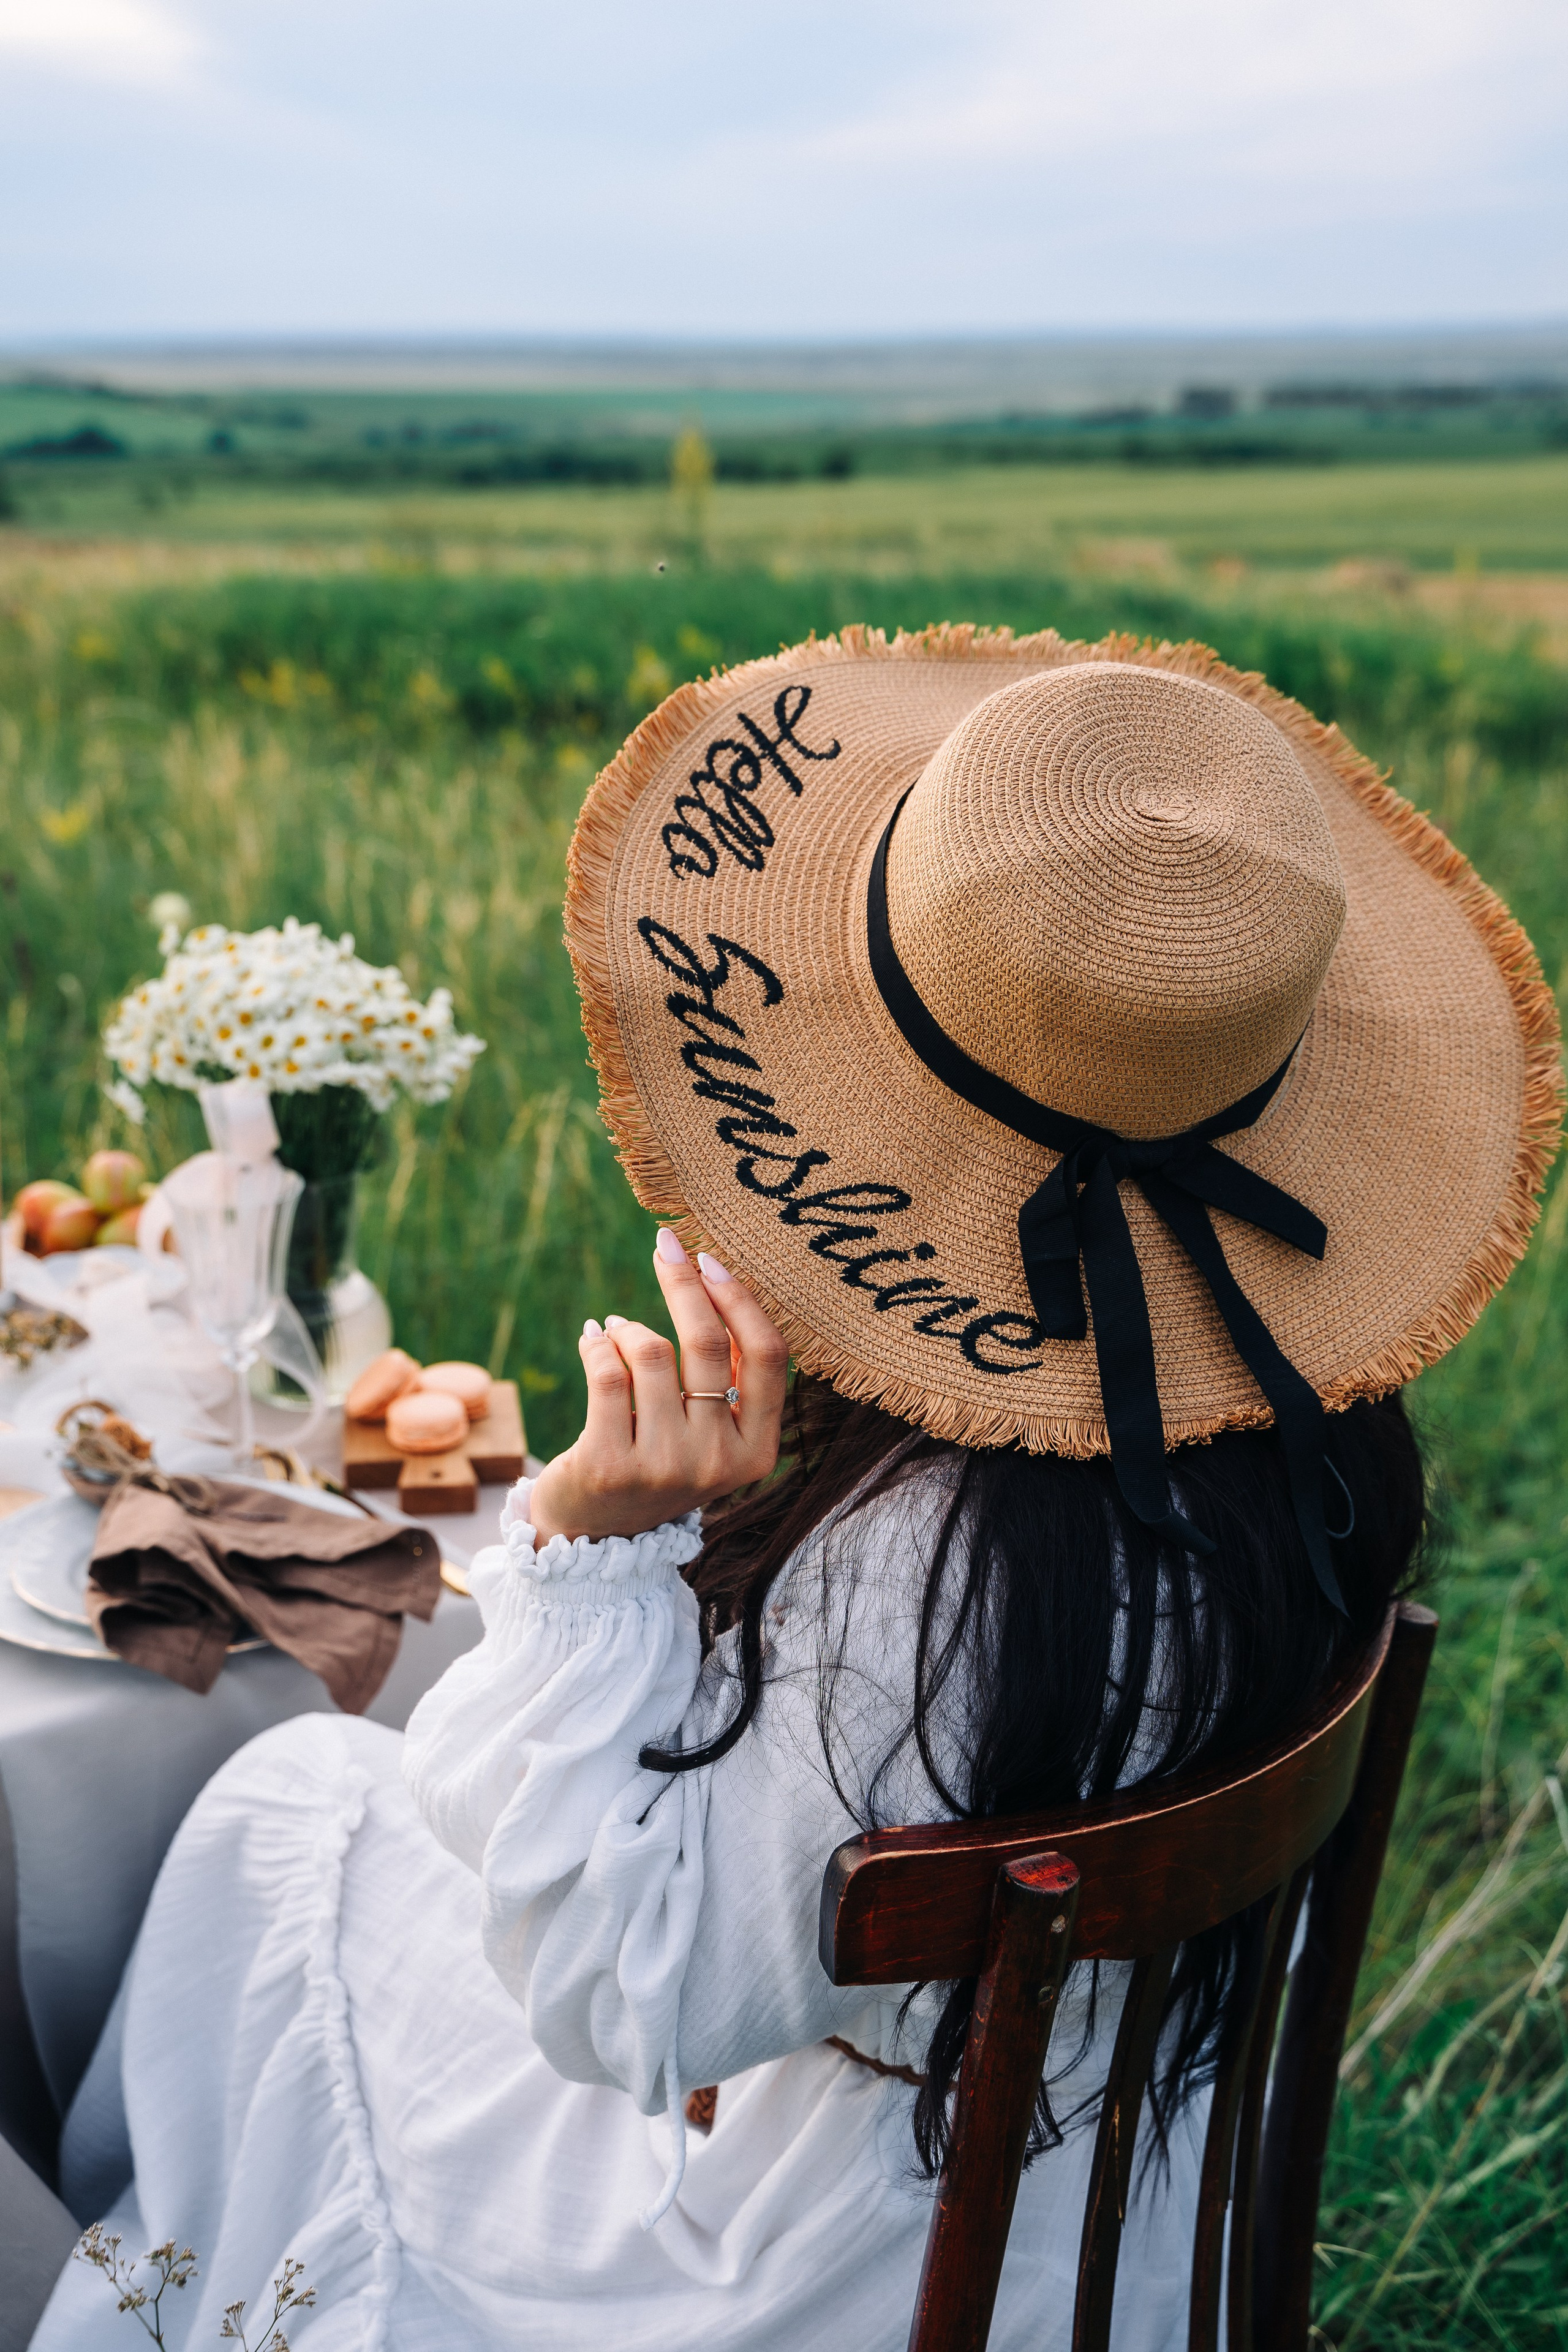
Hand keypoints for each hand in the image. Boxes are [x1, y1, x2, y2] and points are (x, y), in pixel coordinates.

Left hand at [527, 1230, 787, 1542]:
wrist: (593, 1535)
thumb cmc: (658, 1462)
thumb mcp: (709, 1434)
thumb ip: (726, 1379)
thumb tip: (715, 1280)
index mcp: (757, 1452)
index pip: (768, 1356)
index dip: (740, 1299)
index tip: (709, 1258)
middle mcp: (718, 1462)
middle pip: (709, 1344)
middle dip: (684, 1282)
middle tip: (665, 1245)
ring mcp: (665, 1467)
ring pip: (652, 1352)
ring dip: (628, 1327)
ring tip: (613, 1329)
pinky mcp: (610, 1464)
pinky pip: (608, 1372)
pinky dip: (597, 1342)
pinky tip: (593, 1337)